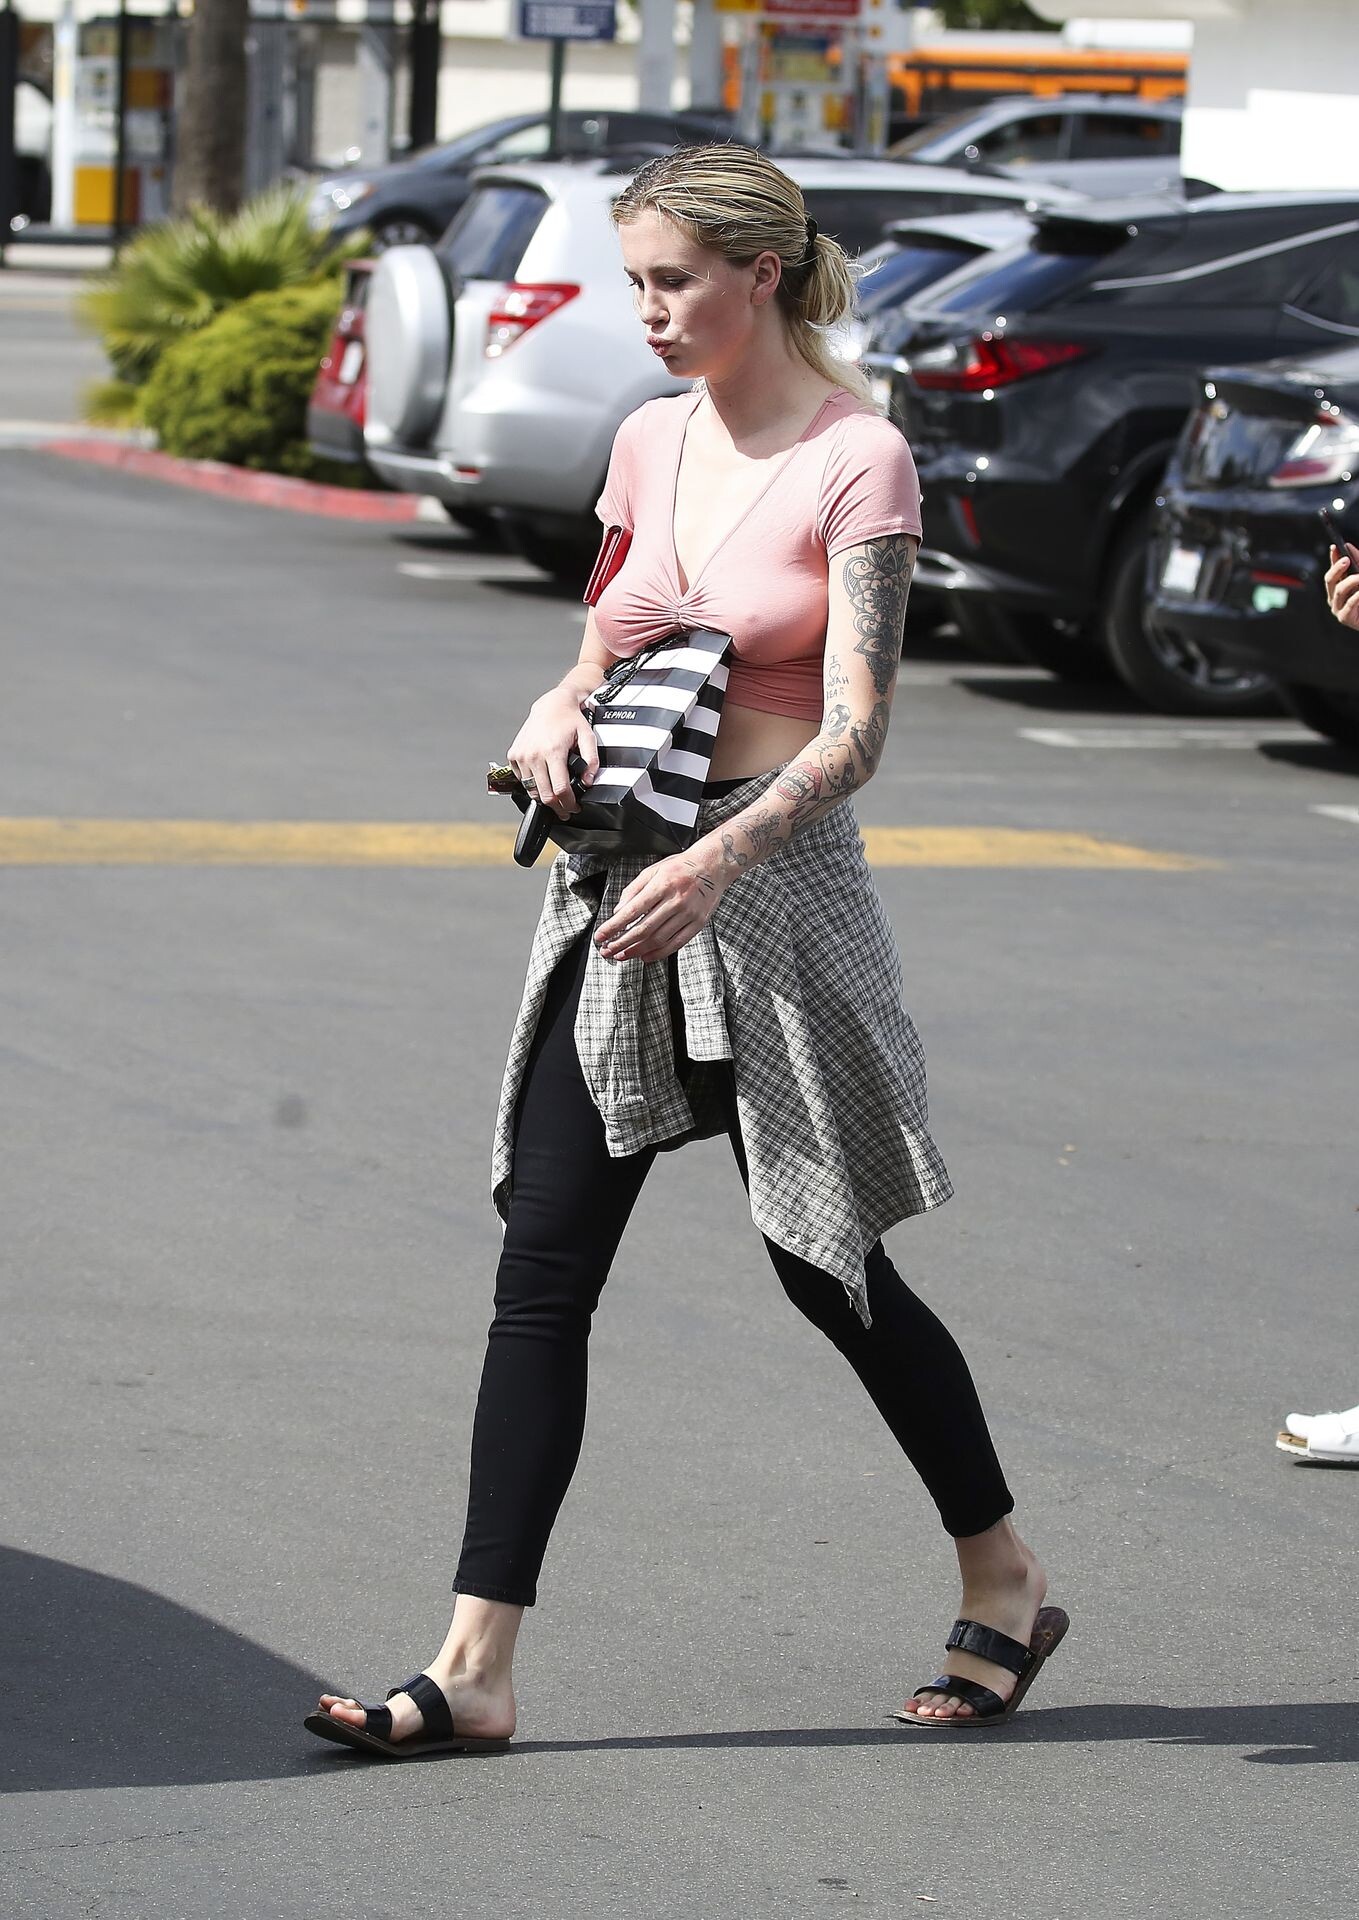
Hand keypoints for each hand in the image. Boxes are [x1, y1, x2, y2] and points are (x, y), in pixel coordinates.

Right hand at [507, 689, 599, 817]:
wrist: (551, 705)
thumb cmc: (569, 720)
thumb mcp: (588, 737)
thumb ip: (592, 761)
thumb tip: (588, 781)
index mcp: (553, 751)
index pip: (559, 789)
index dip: (568, 803)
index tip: (574, 807)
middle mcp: (534, 755)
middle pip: (544, 795)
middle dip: (557, 807)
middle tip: (565, 809)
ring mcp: (521, 756)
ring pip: (531, 790)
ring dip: (544, 797)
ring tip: (555, 797)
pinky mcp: (513, 755)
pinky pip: (522, 779)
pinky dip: (532, 784)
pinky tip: (543, 780)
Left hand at [594, 845, 725, 963]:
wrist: (713, 865)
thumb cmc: (681, 867)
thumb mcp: (652, 870)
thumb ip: (633, 891)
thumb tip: (618, 911)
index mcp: (662, 884)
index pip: (632, 910)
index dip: (614, 926)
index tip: (601, 935)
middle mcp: (676, 900)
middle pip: (644, 929)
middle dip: (622, 943)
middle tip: (608, 951)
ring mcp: (688, 914)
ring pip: (658, 939)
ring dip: (637, 950)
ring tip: (623, 955)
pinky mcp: (698, 923)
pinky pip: (676, 943)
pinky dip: (659, 953)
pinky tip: (645, 957)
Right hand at [1325, 544, 1358, 630]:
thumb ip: (1358, 561)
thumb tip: (1349, 547)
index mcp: (1338, 587)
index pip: (1333, 570)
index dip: (1333, 558)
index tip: (1335, 547)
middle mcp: (1335, 597)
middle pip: (1330, 579)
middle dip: (1337, 568)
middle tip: (1346, 560)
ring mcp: (1338, 608)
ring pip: (1339, 590)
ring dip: (1351, 580)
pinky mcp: (1344, 618)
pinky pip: (1350, 603)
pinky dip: (1357, 595)